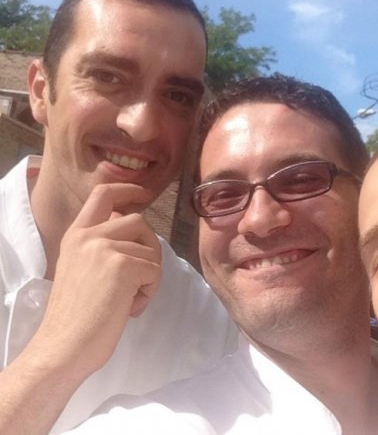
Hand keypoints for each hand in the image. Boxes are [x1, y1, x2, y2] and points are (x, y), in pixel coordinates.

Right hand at [30, 183, 161, 378]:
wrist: (63, 348)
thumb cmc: (75, 317)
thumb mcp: (82, 269)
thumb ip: (102, 247)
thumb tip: (134, 235)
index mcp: (76, 236)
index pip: (102, 194)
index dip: (127, 189)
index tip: (143, 194)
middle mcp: (89, 236)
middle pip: (138, 221)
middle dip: (149, 247)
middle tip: (141, 278)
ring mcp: (105, 248)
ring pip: (151, 250)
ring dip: (149, 276)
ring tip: (129, 299)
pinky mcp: (122, 265)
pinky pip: (155, 271)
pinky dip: (150, 291)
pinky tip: (130, 307)